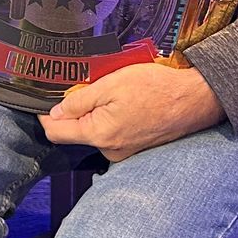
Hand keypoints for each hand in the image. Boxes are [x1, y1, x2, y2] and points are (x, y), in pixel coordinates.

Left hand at [40, 61, 224, 161]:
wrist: (193, 100)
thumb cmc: (155, 88)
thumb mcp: (110, 84)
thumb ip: (78, 100)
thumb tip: (54, 112)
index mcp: (99, 134)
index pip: (56, 132)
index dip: (45, 115)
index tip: (43, 101)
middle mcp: (109, 150)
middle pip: (75, 132)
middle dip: (75, 110)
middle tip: (89, 86)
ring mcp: (123, 153)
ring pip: (95, 132)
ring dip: (95, 114)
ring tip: (113, 93)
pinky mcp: (134, 149)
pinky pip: (112, 134)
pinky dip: (111, 119)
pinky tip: (125, 104)